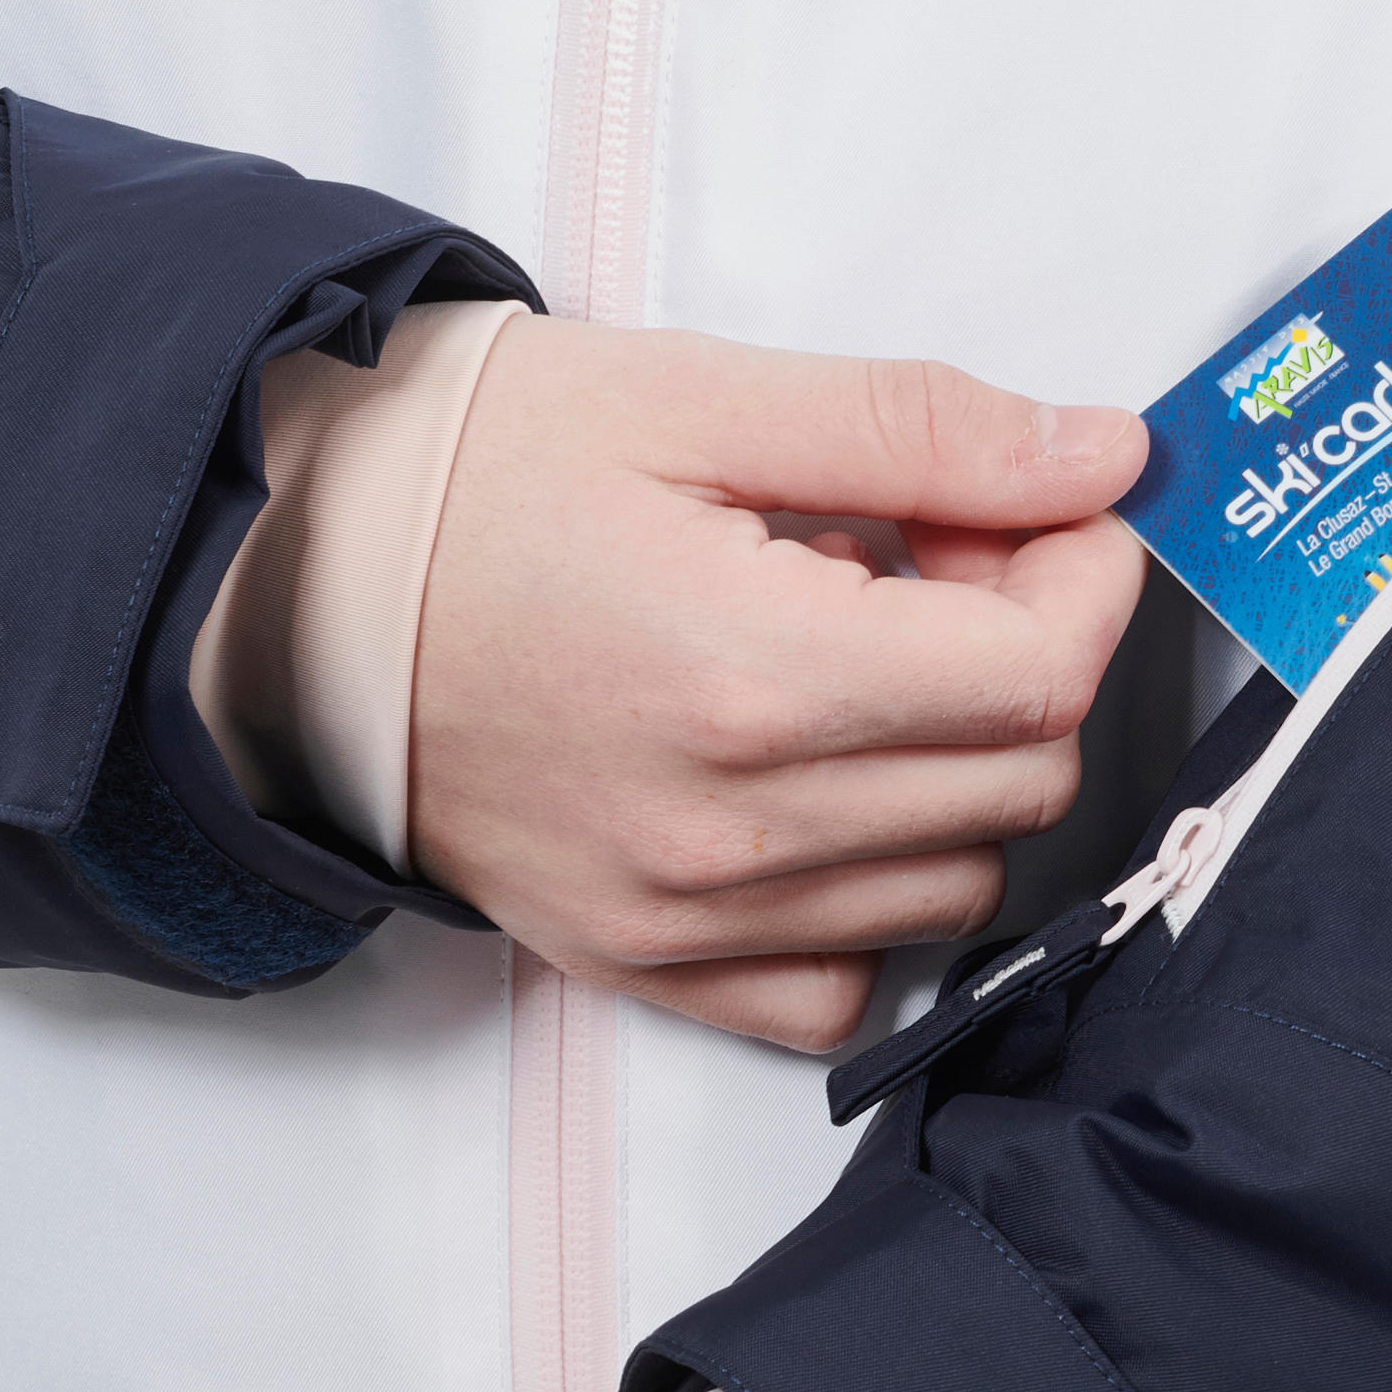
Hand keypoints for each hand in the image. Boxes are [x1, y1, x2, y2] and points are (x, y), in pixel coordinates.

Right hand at [413, 315, 1147, 1048]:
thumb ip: (918, 429)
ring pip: (955, 888)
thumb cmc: (470, 487)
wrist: (290, 596)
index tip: (1038, 514)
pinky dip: (869, 908)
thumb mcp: (695, 397)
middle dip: (1023, 657)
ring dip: (954, 773)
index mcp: (751, 673)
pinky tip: (820, 804)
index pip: (1040, 676)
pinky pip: (838, 994)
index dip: (1081, 580)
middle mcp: (731, 827)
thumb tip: (1100, 458)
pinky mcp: (646, 965)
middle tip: (934, 566)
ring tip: (856, 669)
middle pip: (1019, 782)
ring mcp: (686, 918)